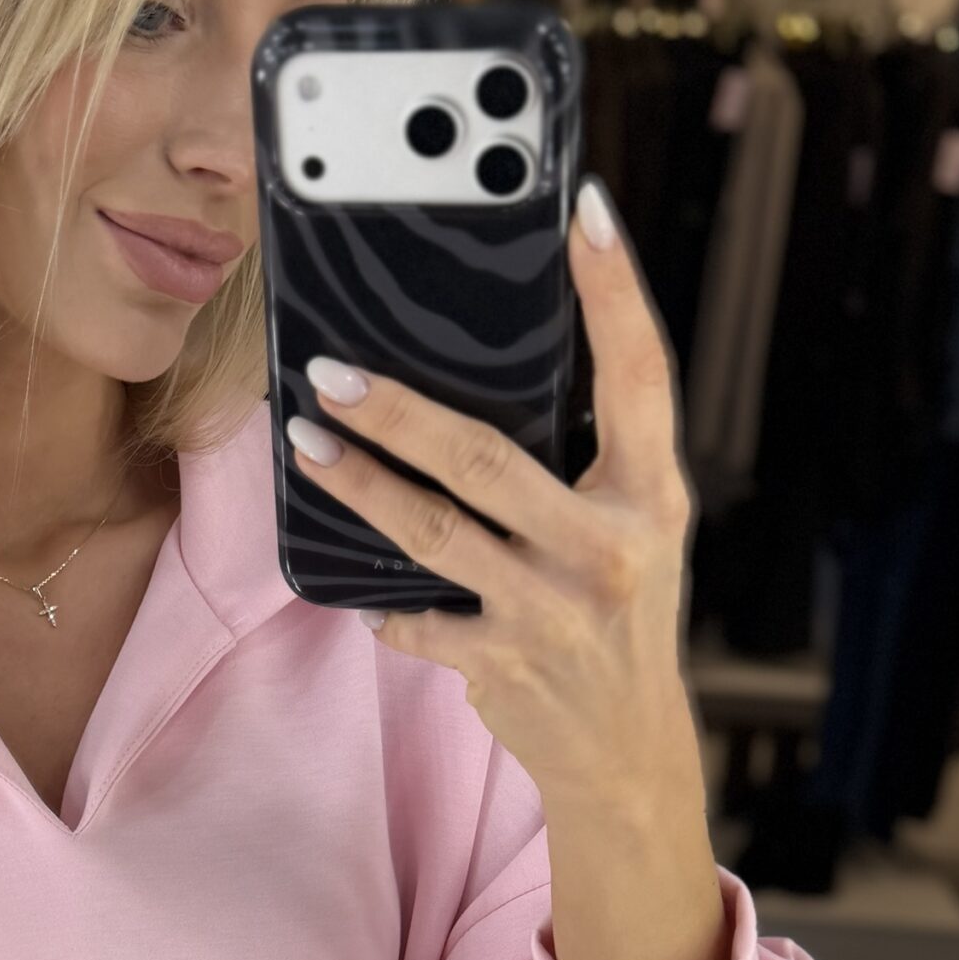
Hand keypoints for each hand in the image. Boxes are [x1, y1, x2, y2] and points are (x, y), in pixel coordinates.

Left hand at [286, 176, 702, 813]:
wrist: (626, 748)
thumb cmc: (617, 614)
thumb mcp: (631, 531)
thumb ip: (582, 465)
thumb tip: (473, 382)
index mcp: (653, 495)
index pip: (641, 373)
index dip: (615, 289)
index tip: (582, 211)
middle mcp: (608, 549)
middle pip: (486, 460)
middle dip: (398, 412)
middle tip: (330, 369)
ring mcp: (551, 610)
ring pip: (433, 535)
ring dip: (359, 487)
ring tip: (305, 444)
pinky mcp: (501, 664)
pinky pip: (417, 620)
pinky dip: (381, 604)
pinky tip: (350, 582)